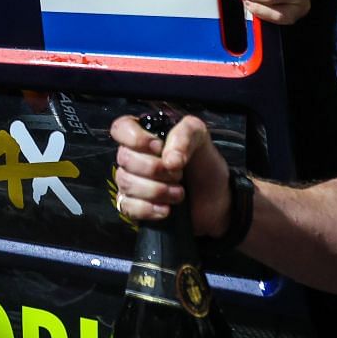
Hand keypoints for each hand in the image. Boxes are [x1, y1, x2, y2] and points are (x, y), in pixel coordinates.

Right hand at [110, 114, 231, 234]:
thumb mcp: (200, 137)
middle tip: (178, 173)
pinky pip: (127, 207)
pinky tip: (166, 209)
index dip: (135, 138)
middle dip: (154, 168)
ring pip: (125, 182)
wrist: (215, 198)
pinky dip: (148, 209)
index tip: (158, 148)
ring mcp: (133, 182)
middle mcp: (135, 157)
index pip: (121, 128)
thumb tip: (169, 159)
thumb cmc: (204, 164)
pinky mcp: (135, 206)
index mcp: (146, 135)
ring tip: (178, 192)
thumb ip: (184, 135)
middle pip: (124, 158)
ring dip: (156, 190)